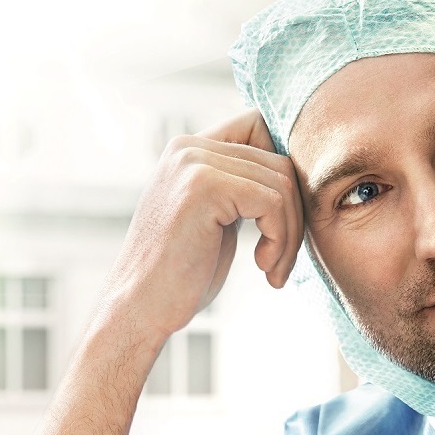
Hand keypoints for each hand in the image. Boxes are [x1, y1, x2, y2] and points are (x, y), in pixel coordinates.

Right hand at [100, 110, 303, 339]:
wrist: (140, 306)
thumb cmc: (182, 276)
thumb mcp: (217, 221)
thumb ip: (243, 192)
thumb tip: (291, 181)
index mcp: (191, 150)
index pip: (260, 129)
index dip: (285, 175)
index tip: (282, 224)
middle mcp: (190, 147)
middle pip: (280, 160)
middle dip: (294, 216)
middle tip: (280, 260)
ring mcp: (194, 163)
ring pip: (282, 183)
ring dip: (289, 235)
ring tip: (272, 268)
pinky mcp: (203, 187)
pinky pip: (273, 202)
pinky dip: (280, 239)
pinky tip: (262, 266)